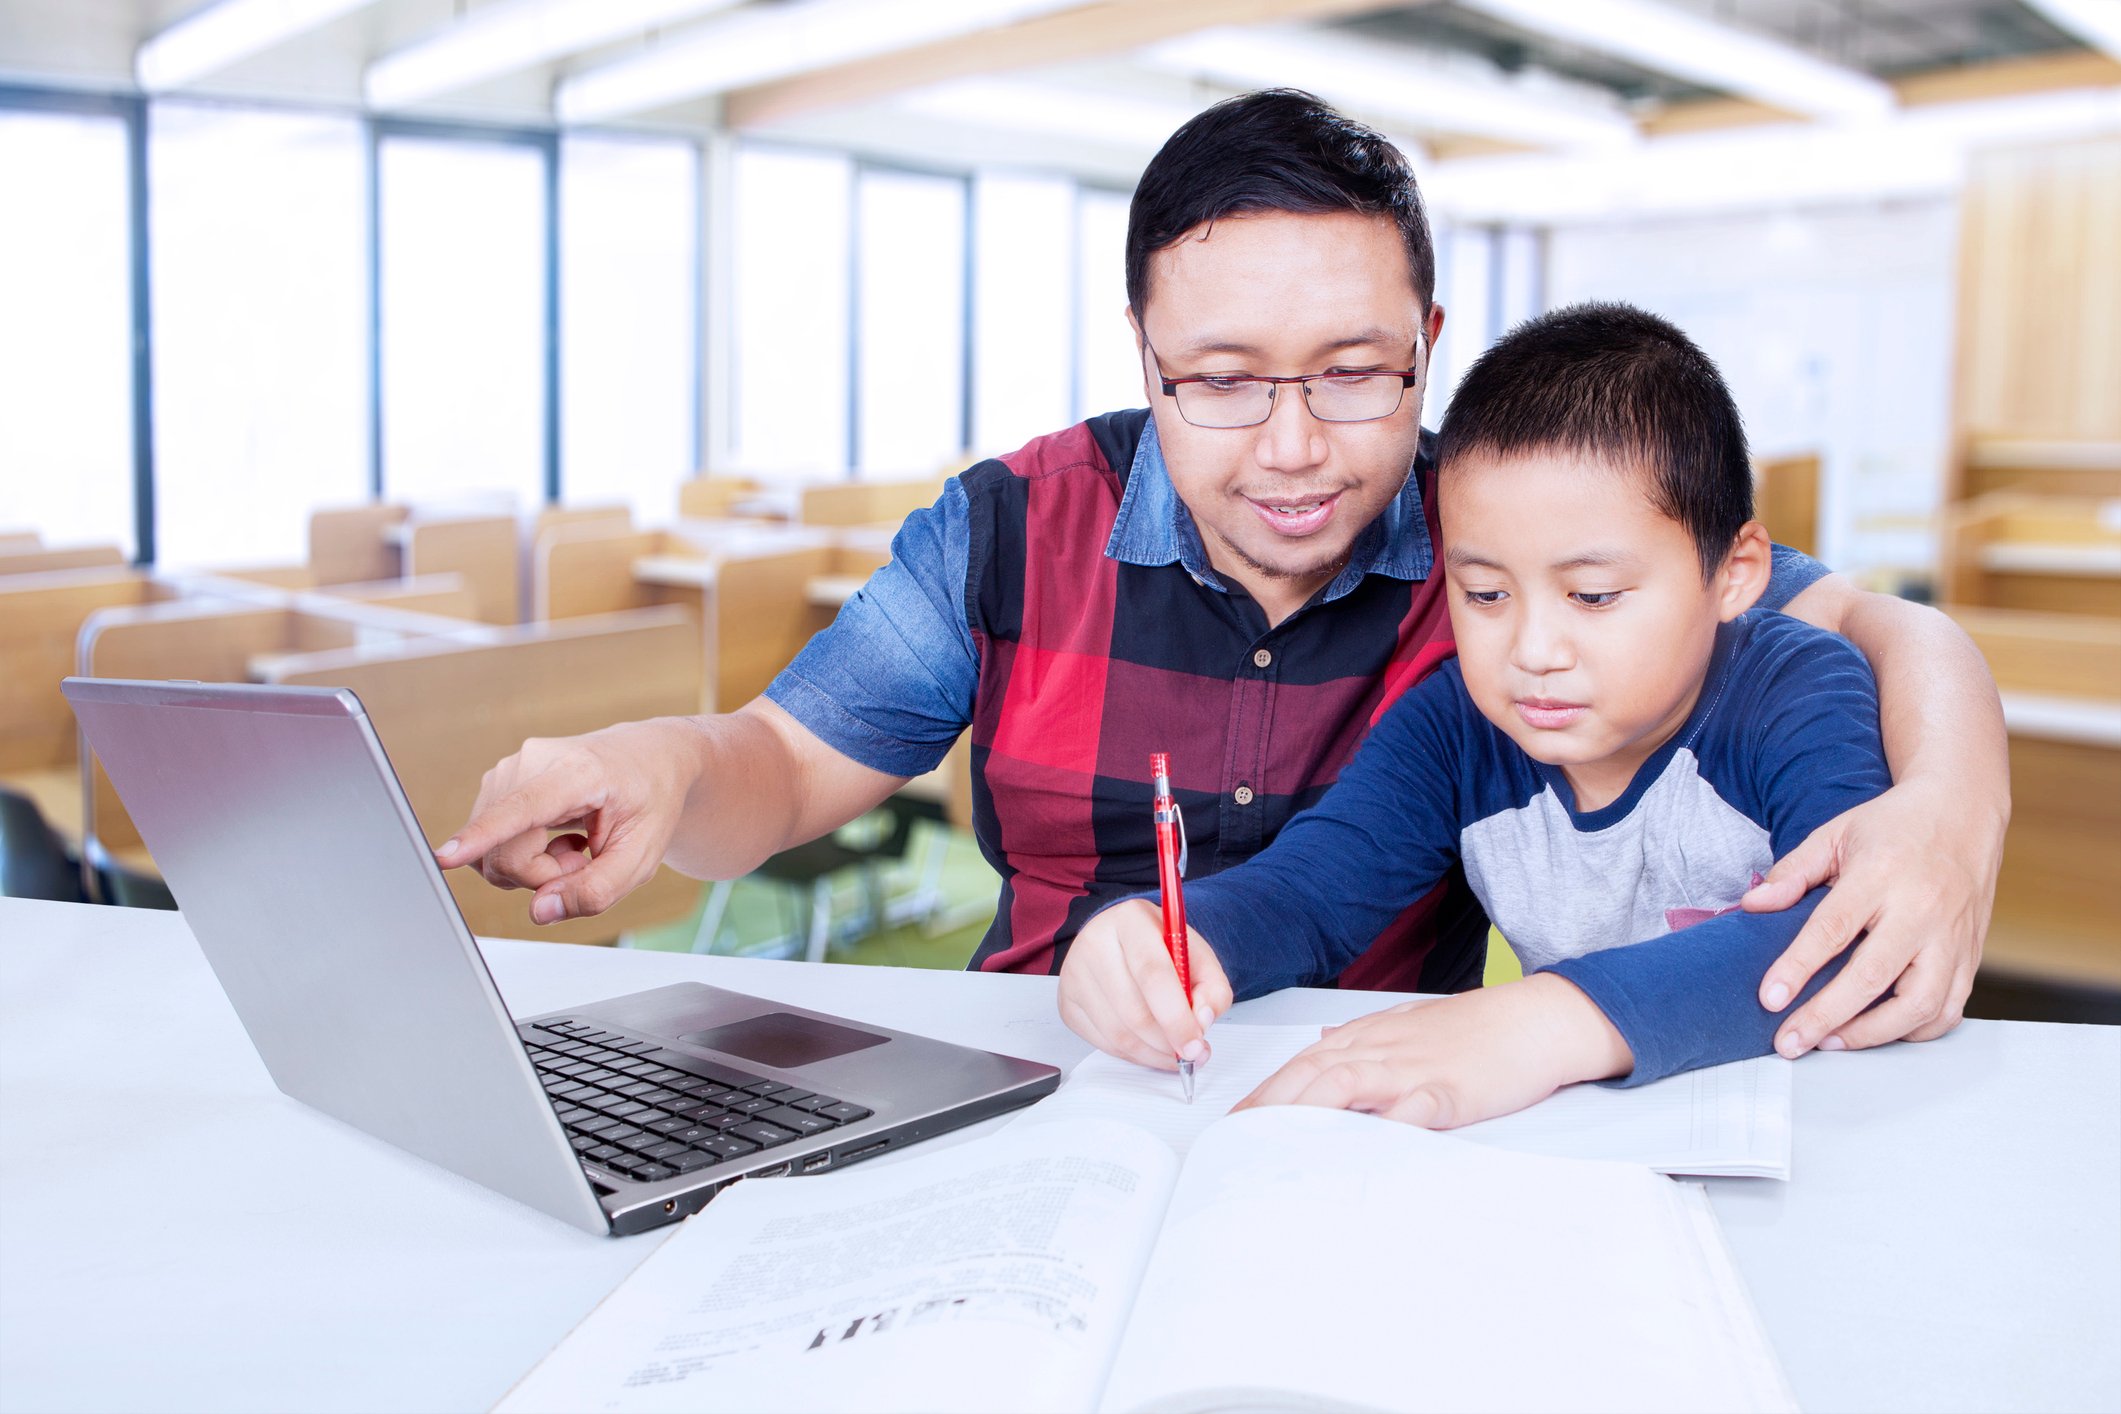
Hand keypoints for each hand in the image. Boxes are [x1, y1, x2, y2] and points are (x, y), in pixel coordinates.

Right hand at [434, 718, 706, 923]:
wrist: (647, 757)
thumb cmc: (648, 801)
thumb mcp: (642, 856)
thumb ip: (597, 890)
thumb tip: (540, 911)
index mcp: (579, 772)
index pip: (523, 809)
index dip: (482, 837)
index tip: (445, 856)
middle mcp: (533, 762)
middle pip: (506, 852)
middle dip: (543, 876)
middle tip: (583, 859)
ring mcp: (508, 769)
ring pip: (494, 852)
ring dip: (535, 866)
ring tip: (574, 844)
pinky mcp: (496, 783)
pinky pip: (492, 843)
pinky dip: (524, 854)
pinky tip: (555, 836)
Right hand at [1058, 901, 1232, 1070]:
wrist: (1125, 942)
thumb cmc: (1162, 949)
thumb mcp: (1198, 957)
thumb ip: (1213, 989)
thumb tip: (1202, 1022)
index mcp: (1130, 920)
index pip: (1152, 974)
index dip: (1176, 1016)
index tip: (1195, 1044)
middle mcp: (1094, 942)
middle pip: (1133, 1011)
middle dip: (1168, 1042)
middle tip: (1191, 1052)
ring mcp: (1074, 974)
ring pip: (1118, 1034)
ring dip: (1153, 1053)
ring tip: (1175, 1051)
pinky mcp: (1067, 1003)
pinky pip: (1103, 1043)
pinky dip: (1134, 1055)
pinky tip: (1151, 1046)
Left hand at [1232, 974, 1632, 1127]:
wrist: (1533, 1019)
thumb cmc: (1472, 1030)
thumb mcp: (1407, 1027)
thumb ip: (1361, 1039)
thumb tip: (1322, 1045)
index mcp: (1368, 1038)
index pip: (1301, 1066)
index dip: (1265, 1094)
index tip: (1235, 1124)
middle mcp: (1380, 1050)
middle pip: (1310, 1075)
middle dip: (1268, 1108)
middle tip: (1236, 1143)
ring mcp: (1414, 1068)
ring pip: (1346, 1084)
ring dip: (1305, 1113)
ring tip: (1274, 1145)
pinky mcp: (1450, 1090)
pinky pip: (1411, 1108)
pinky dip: (1382, 1126)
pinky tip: (1360, 1148)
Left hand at [1744, 778, 2001, 1055]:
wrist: (1965, 812)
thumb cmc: (1894, 826)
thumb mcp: (1835, 834)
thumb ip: (1793, 872)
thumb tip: (1753, 905)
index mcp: (1881, 874)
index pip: (1833, 929)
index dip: (1798, 967)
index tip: (1769, 999)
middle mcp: (1923, 910)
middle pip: (1874, 977)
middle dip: (1826, 1017)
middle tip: (1789, 1043)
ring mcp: (1953, 937)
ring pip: (1920, 1004)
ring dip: (1872, 1034)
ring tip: (1830, 1042)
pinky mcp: (1973, 955)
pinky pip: (1950, 1009)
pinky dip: (1915, 1031)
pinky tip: (1879, 1033)